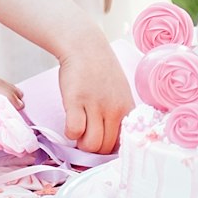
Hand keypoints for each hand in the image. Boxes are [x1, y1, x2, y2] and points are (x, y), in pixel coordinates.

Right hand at [59, 37, 132, 154]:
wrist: (85, 46)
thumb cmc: (101, 70)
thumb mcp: (120, 92)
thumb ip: (119, 114)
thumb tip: (111, 141)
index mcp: (127, 109)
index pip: (124, 144)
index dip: (110, 150)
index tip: (101, 148)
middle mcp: (114, 110)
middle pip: (105, 148)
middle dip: (93, 149)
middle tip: (86, 138)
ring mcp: (96, 105)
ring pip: (91, 144)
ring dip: (81, 143)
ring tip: (79, 130)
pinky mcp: (76, 101)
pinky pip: (74, 131)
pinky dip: (70, 133)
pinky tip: (71, 122)